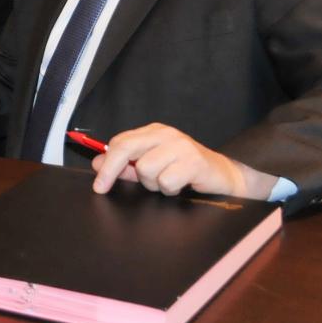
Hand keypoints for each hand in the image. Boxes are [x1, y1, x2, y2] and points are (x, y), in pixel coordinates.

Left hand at [89, 123, 277, 199]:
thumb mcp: (154, 167)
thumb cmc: (186, 172)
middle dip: (111, 170)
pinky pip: (166, 181)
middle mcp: (165, 134)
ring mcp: (180, 146)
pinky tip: (181, 186)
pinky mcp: (194, 161)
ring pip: (146, 169)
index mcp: (153, 132)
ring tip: (168, 183)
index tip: (97, 183)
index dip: (105, 162)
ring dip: (153, 184)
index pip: (120, 141)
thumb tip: (97, 164)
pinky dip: (170, 190)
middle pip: (126, 148)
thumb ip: (127, 166)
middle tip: (102, 187)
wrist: (224, 176)